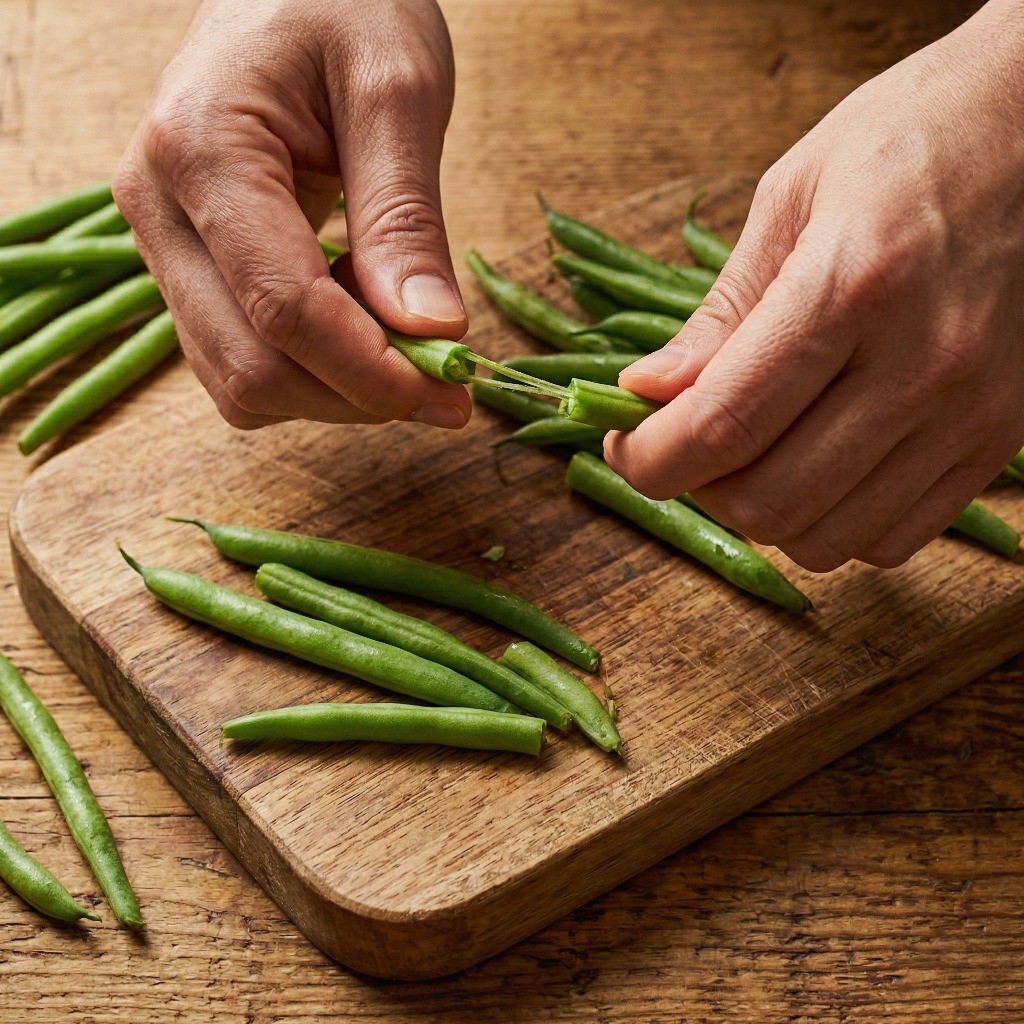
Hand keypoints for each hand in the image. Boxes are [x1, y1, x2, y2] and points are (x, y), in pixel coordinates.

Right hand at [114, 0, 470, 429]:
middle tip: (447, 387)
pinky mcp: (187, 265)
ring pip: (241, 380)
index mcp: (202, 150)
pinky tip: (361, 326)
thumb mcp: (397, 91)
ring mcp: (163, 242)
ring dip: (335, 391)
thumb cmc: (345, 3)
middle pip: (252, 366)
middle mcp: (159, 207)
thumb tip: (432, 333)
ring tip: (407, 345)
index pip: (283, 308)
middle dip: (357, 396)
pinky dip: (311, 370)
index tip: (452, 396)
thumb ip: (406, 219)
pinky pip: (240, 358)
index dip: (371, 372)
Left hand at [606, 0, 1023, 571]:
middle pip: (770, 502)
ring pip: (826, 538)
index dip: (650, 458)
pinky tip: (817, 466)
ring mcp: (972, 413)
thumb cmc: (910, 140)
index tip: (625, 445)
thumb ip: (721, 313)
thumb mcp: (792, 196)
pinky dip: (830, 522)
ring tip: (750, 454)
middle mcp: (922, 364)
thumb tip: (648, 393)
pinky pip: (890, 538)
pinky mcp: (1001, 441)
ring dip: (761, 512)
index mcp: (853, 285)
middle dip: (698, 488)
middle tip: (684, 444)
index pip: (723, 425)